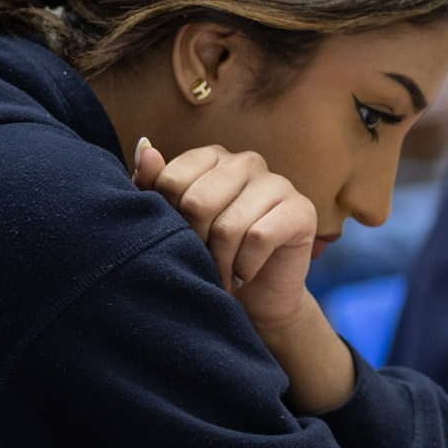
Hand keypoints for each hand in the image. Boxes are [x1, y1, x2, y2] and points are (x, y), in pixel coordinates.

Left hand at [134, 140, 354, 411]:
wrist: (254, 299)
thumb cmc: (208, 256)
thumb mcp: (171, 223)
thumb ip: (152, 185)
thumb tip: (145, 148)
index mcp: (212, 158)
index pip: (171, 180)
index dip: (169, 221)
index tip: (179, 239)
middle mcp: (247, 162)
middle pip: (198, 203)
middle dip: (195, 245)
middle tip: (202, 262)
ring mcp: (278, 183)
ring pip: (228, 226)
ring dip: (220, 263)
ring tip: (222, 274)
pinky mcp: (302, 210)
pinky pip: (259, 237)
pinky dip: (245, 267)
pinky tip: (245, 274)